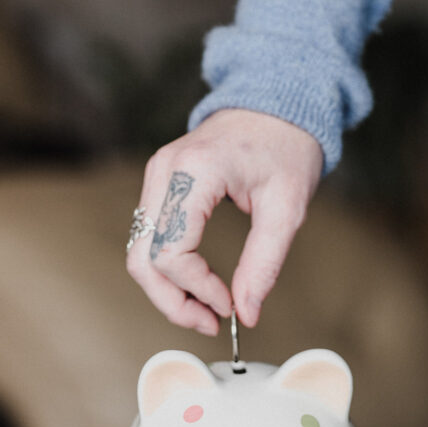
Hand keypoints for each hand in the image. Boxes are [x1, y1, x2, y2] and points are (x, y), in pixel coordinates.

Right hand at [126, 108, 322, 334]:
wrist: (277, 103)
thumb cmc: (287, 147)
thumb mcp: (287, 208)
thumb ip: (264, 263)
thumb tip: (247, 314)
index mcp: (194, 172)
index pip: (171, 251)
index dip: (197, 289)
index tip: (230, 306)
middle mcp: (164, 173)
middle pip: (142, 258)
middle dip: (172, 301)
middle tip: (210, 323)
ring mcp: (157, 177)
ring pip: (140, 252)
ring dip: (168, 290)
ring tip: (207, 309)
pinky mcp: (161, 185)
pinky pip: (150, 238)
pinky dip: (169, 270)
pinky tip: (199, 285)